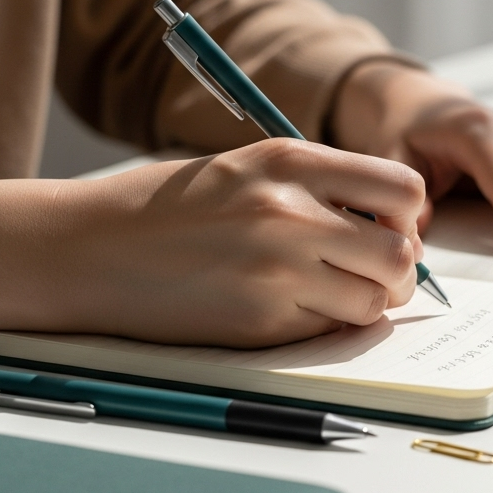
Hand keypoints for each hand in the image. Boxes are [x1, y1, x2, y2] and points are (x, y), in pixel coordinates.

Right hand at [0, 139, 425, 347]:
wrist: (83, 249)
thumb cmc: (163, 207)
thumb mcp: (244, 168)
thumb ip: (315, 186)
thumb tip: (392, 224)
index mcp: (289, 161)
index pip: (404, 190)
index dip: (409, 215)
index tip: (390, 226)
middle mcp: (290, 214)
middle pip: (401, 254)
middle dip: (399, 270)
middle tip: (372, 272)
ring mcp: (276, 273)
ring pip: (373, 302)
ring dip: (365, 303)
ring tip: (329, 294)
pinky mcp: (259, 325)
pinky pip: (326, 332)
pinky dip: (323, 326)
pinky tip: (286, 309)